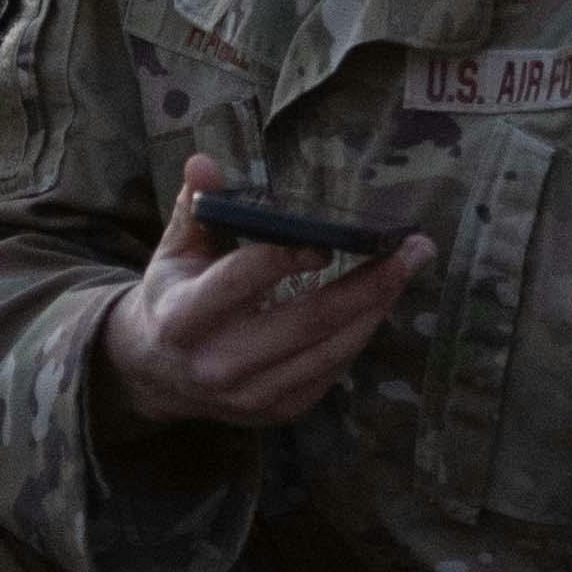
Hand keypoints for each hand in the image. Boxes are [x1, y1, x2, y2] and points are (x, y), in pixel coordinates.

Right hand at [94, 159, 429, 434]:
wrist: (159, 375)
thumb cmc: (174, 298)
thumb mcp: (174, 252)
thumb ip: (194, 208)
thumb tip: (204, 162)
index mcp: (185, 317)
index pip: (242, 281)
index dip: (286, 257)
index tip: (328, 239)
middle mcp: (219, 363)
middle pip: (307, 320)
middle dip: (368, 283)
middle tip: (412, 248)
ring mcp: (252, 394)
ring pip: (330, 349)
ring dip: (377, 307)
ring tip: (407, 268)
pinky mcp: (279, 409)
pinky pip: (332, 371)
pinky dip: (359, 334)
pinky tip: (380, 301)